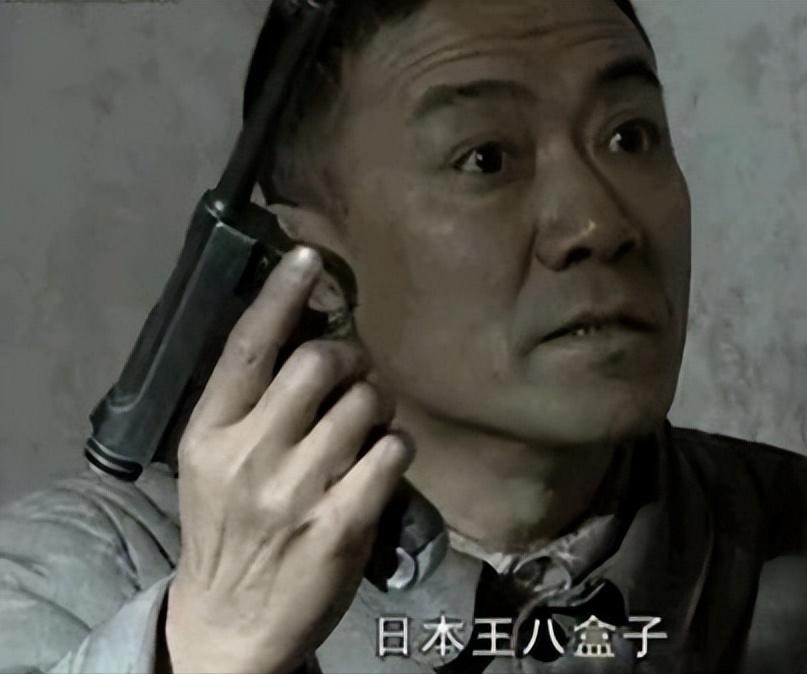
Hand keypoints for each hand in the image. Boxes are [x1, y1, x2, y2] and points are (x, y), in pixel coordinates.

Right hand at [163, 247, 412, 673]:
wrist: (229, 623)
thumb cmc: (225, 530)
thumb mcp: (211, 463)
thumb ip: (246, 404)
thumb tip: (300, 335)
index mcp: (209, 433)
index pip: (248, 346)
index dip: (282, 294)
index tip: (309, 256)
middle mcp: (250, 455)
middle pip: (322, 362)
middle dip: (351, 358)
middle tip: (355, 377)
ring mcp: (296, 492)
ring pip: (367, 404)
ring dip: (379, 406)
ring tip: (368, 428)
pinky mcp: (340, 526)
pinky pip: (392, 454)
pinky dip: (396, 448)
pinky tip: (383, 462)